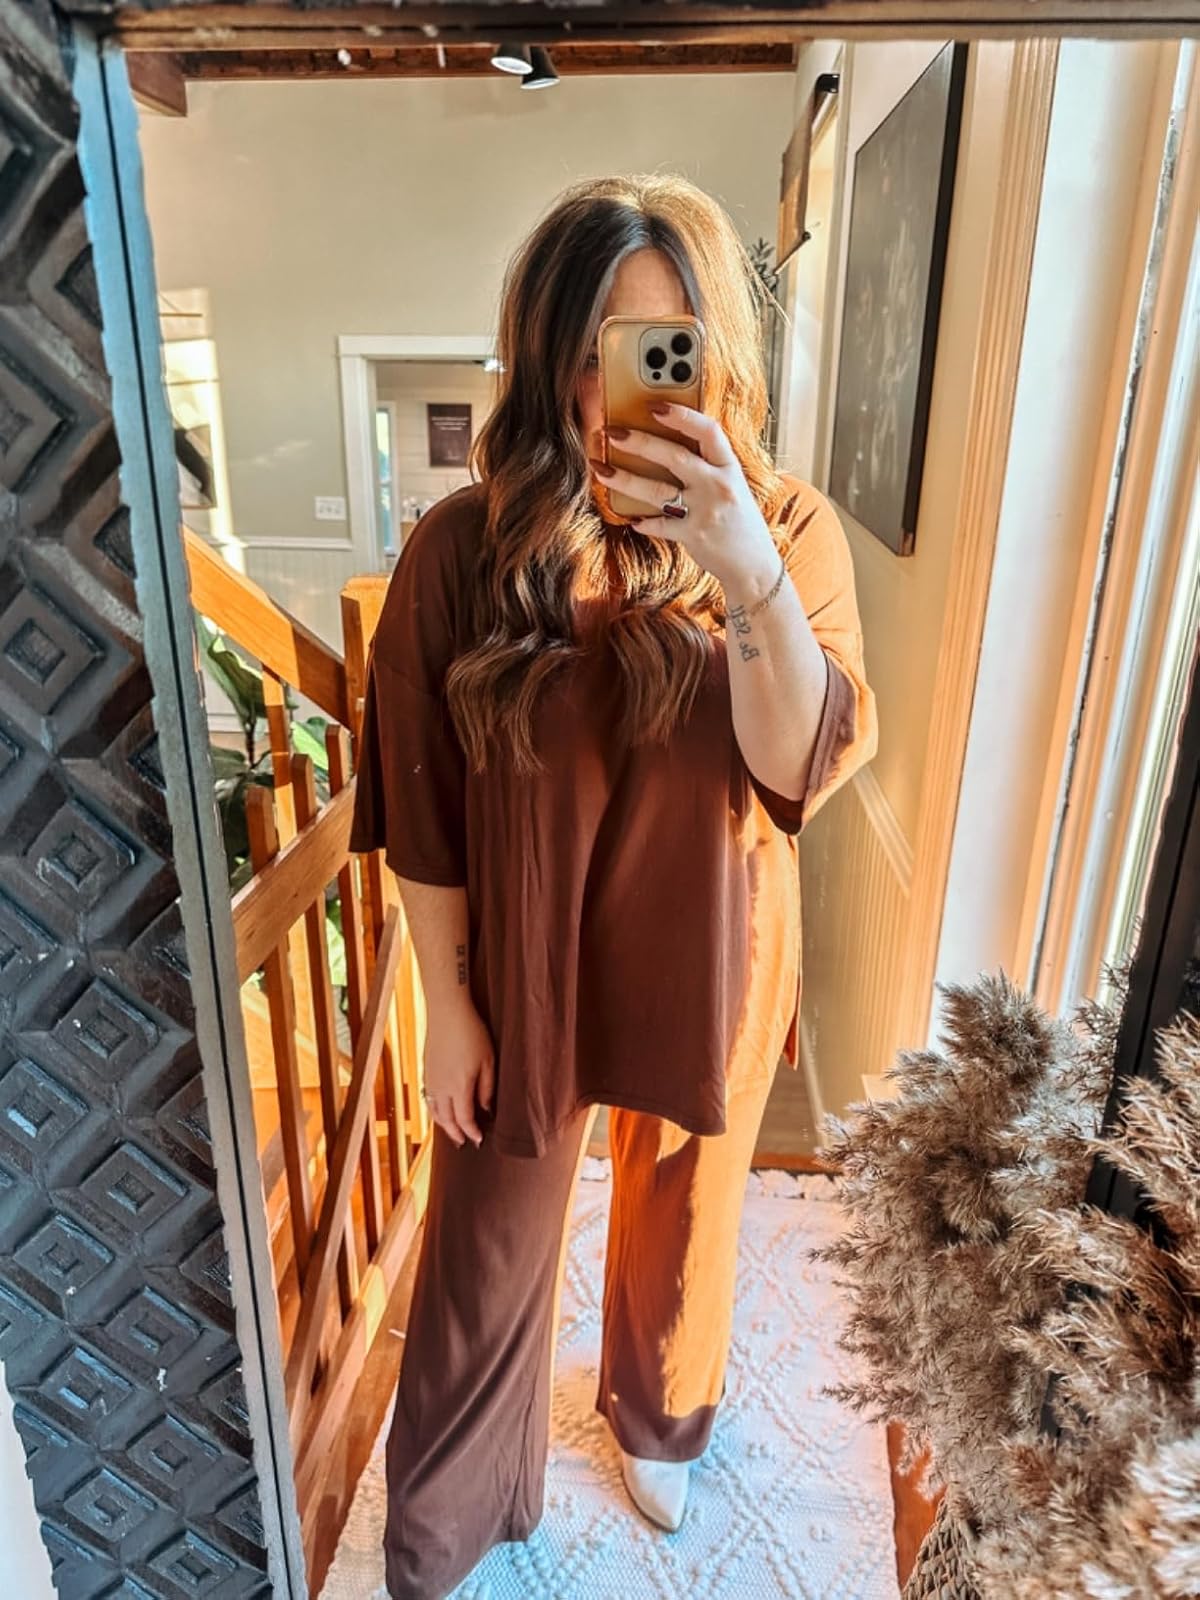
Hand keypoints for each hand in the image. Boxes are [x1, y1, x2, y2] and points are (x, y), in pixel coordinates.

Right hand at [422, 998, 494, 1148]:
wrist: (447, 1012)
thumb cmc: (472, 1033)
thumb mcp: (488, 1061)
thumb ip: (487, 1088)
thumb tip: (486, 1109)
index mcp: (459, 1087)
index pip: (465, 1119)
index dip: (472, 1132)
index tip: (478, 1140)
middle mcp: (441, 1088)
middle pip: (447, 1120)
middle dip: (456, 1134)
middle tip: (464, 1143)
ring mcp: (431, 1080)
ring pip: (435, 1111)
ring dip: (443, 1125)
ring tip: (452, 1132)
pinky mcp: (426, 1071)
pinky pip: (428, 1099)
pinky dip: (434, 1110)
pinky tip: (440, 1111)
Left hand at [590, 403, 778, 591]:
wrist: (753, 564)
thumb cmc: (739, 521)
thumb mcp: (733, 485)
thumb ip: (709, 465)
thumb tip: (668, 443)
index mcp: (729, 467)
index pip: (708, 431)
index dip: (681, 415)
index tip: (655, 406)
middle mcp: (718, 485)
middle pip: (674, 456)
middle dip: (639, 442)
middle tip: (612, 433)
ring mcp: (705, 511)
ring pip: (657, 490)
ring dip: (625, 479)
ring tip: (602, 470)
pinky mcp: (693, 536)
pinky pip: (658, 525)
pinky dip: (642, 521)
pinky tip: (631, 518)